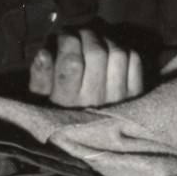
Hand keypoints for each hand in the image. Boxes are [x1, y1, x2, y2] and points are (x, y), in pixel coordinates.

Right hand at [29, 29, 143, 107]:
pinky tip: (111, 53)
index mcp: (68, 100)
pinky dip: (124, 49)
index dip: (68, 41)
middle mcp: (96, 99)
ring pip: (117, 53)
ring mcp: (119, 96)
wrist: (93, 140)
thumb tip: (44, 52)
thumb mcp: (40, 100)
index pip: (71, 62)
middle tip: (80, 35)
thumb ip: (40, 76)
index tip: (64, 36)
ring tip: (96, 42)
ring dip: (106, 40)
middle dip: (86, 35)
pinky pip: (134, 60)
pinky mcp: (136, 94)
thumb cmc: (61, 113)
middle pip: (96, 53)